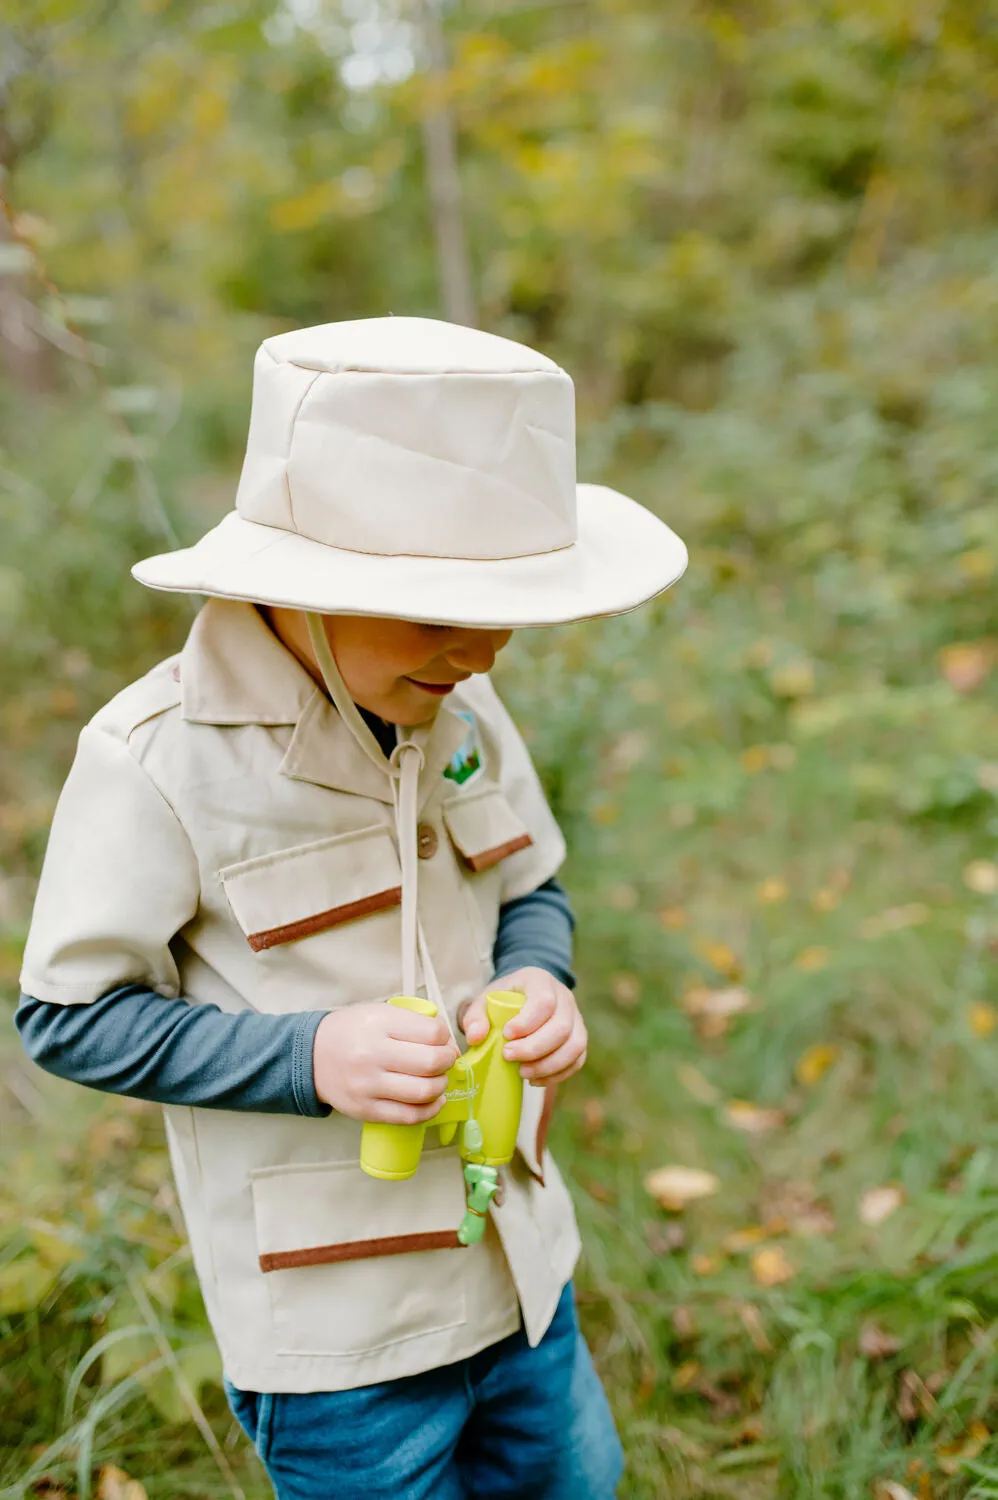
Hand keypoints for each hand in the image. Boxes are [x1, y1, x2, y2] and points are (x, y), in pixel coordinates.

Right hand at [313, 1003, 457, 1122]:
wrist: (313, 1056)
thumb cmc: (353, 1032)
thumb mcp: (380, 1013)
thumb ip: (414, 1023)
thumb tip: (450, 1046)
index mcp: (379, 1024)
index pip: (432, 1033)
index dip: (446, 1038)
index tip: (443, 1041)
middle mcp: (372, 1054)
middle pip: (431, 1063)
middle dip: (448, 1062)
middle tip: (445, 1060)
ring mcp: (368, 1086)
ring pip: (423, 1092)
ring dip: (441, 1086)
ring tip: (438, 1080)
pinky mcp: (366, 1110)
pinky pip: (409, 1116)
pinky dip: (430, 1110)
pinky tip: (433, 1100)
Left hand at [459, 967, 587, 1086]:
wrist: (525, 995)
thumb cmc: (504, 998)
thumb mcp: (485, 998)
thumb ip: (475, 1016)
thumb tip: (475, 1038)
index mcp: (541, 981)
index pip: (544, 1002)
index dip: (527, 1023)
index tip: (506, 1035)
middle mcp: (564, 997)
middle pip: (561, 1027)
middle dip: (534, 1048)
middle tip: (508, 1057)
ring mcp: (576, 1018)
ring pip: (575, 1045)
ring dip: (548, 1065)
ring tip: (522, 1073)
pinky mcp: (579, 1037)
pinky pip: (578, 1059)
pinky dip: (558, 1074)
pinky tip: (536, 1079)